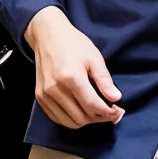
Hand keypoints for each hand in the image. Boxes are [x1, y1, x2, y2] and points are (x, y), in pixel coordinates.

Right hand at [25, 6, 124, 126]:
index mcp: (72, 77)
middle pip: (81, 117)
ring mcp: (45, 95)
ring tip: (97, 113)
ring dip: (86, 121)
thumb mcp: (94, 57)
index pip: (93, 105)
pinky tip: (82, 112)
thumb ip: (104, 80)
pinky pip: (57, 118)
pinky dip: (71, 120)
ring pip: (69, 122)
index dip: (108, 113)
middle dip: (99, 118)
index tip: (118, 112)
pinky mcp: (39, 97)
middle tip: (110, 113)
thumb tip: (116, 98)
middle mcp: (56, 89)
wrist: (48, 36)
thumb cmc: (74, 44)